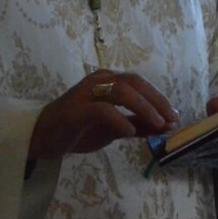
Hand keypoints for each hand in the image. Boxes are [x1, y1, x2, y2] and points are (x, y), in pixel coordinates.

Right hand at [28, 70, 179, 160]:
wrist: (43, 138)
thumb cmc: (78, 129)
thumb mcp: (113, 128)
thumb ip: (137, 124)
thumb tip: (166, 125)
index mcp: (107, 81)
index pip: (139, 83)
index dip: (159, 97)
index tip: (175, 115)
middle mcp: (97, 80)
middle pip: (133, 82)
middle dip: (156, 100)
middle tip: (171, 118)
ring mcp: (85, 93)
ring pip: (120, 91)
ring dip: (143, 106)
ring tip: (157, 123)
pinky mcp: (75, 110)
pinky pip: (102, 110)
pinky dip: (119, 119)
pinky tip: (130, 131)